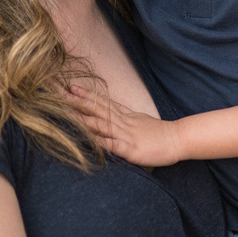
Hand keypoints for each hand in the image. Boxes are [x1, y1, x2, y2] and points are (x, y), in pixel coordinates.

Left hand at [67, 84, 183, 167]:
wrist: (177, 139)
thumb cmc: (158, 132)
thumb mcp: (138, 118)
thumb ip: (123, 114)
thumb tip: (109, 106)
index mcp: (124, 115)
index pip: (102, 102)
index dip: (86, 95)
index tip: (71, 87)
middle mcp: (122, 122)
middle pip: (97, 109)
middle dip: (78, 102)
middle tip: (60, 94)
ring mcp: (125, 135)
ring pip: (101, 124)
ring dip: (83, 119)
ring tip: (67, 114)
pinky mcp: (130, 149)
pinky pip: (112, 145)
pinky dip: (99, 142)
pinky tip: (87, 139)